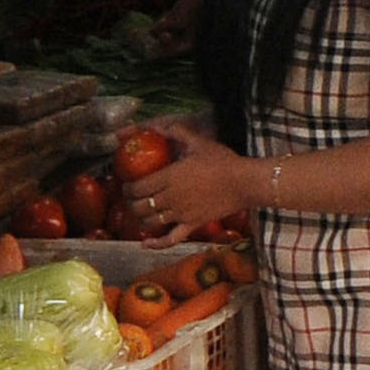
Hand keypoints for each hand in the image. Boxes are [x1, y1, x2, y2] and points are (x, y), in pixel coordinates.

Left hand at [127, 126, 259, 236]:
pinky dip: (156, 244)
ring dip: (140, 218)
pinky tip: (146, 244)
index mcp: (168, 177)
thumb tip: (159, 126)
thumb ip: (176, 133)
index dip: (127, 188)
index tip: (126, 185)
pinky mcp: (192, 225)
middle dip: (130, 203)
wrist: (243, 183)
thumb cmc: (222, 161)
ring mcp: (180, 214)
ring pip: (150, 221)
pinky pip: (170, 239)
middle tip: (130, 199)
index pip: (137, 188)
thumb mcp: (198, 142)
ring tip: (139, 213)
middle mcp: (170, 198)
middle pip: (139, 206)